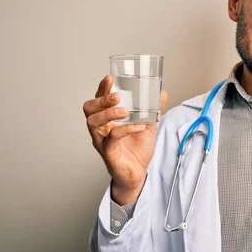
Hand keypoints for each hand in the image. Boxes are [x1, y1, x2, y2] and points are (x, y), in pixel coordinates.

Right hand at [83, 74, 167, 203]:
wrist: (138, 173)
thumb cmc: (137, 149)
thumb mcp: (148, 125)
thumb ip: (153, 110)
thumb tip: (162, 93)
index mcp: (107, 118)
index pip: (99, 99)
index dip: (102, 88)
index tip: (110, 78)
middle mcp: (101, 128)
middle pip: (90, 109)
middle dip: (101, 99)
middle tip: (116, 96)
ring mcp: (102, 140)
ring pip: (94, 122)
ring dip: (108, 113)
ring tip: (125, 111)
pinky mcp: (108, 153)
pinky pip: (111, 139)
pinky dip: (125, 130)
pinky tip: (138, 127)